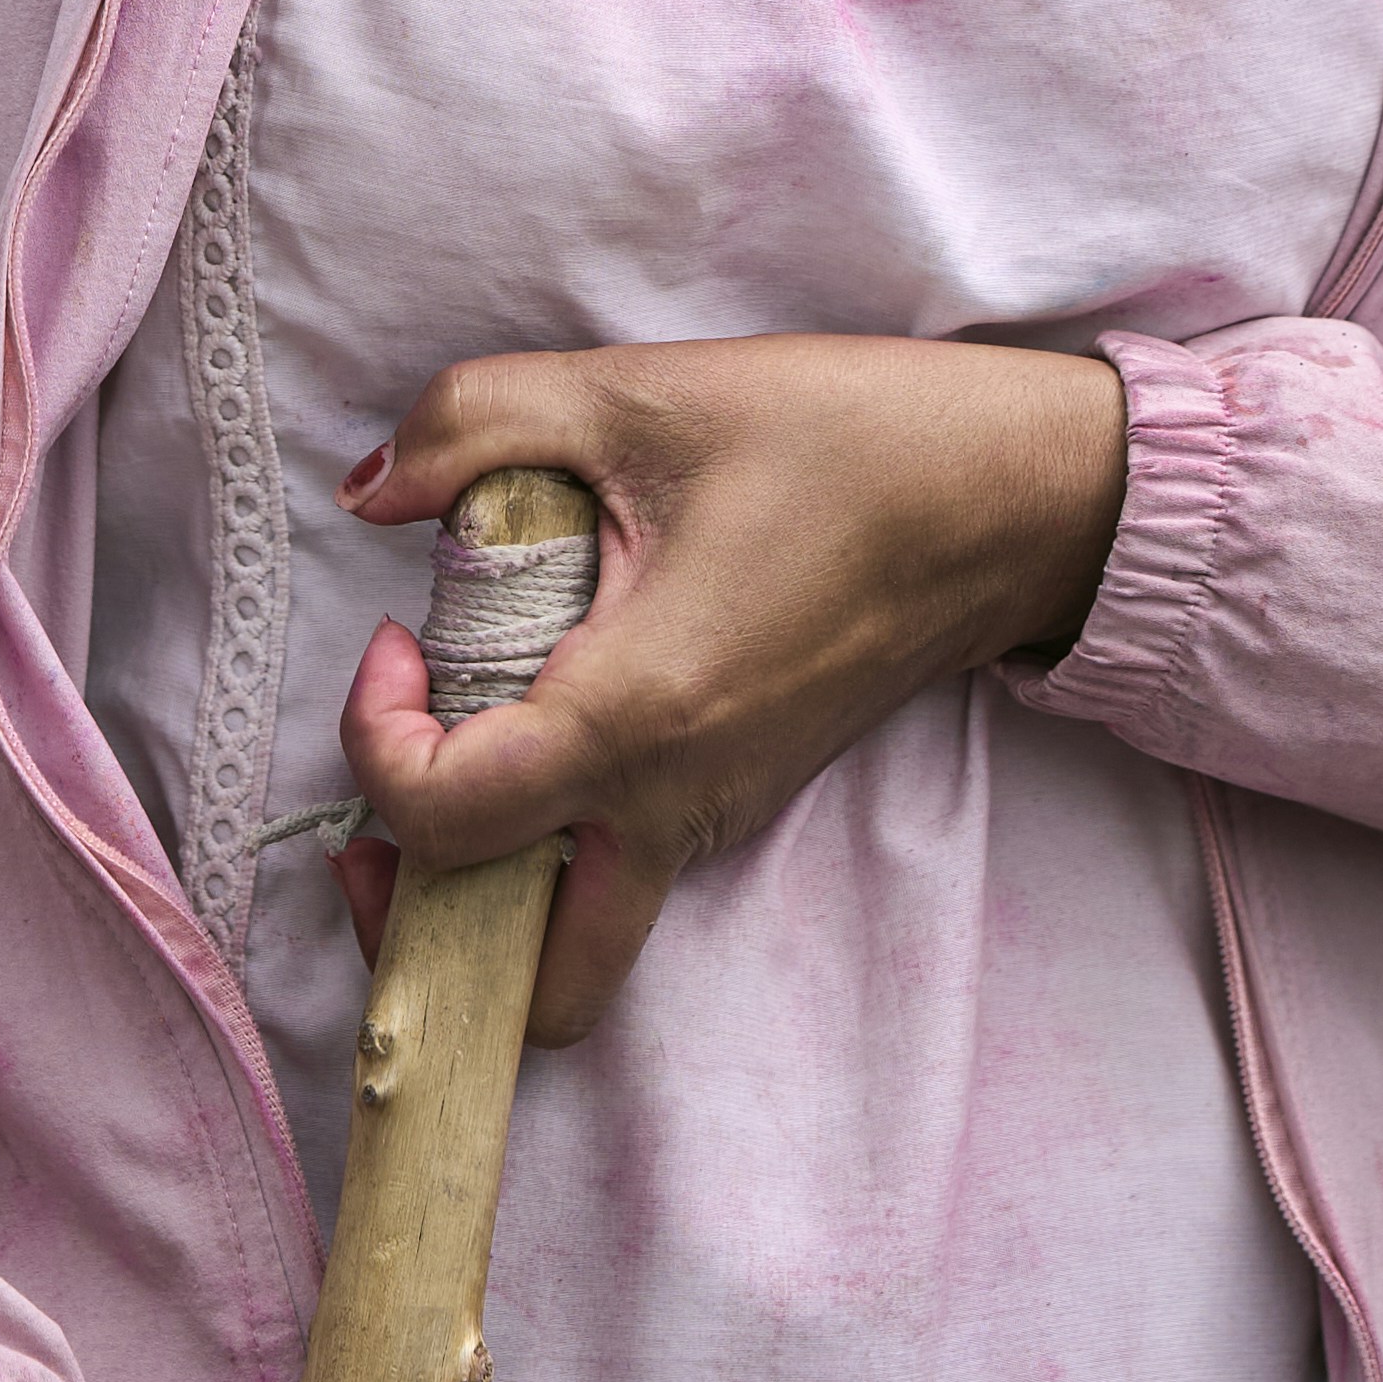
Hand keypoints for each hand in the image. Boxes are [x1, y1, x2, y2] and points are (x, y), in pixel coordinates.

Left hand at [338, 329, 1129, 1038]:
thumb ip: (476, 420)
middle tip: (387, 804)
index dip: (375, 738)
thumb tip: (370, 486)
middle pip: (526, 987)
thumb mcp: (643, 394)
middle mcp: (677, 808)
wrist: (1011, 497)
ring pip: (571, 940)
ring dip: (487, 885)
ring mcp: (718, 819)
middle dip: (421, 929)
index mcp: (638, 719)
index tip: (401, 632)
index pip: (447, 821)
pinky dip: (551, 831)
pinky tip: (545, 701)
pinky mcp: (743, 797)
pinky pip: (621, 868)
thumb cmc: (845, 440)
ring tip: (459, 746)